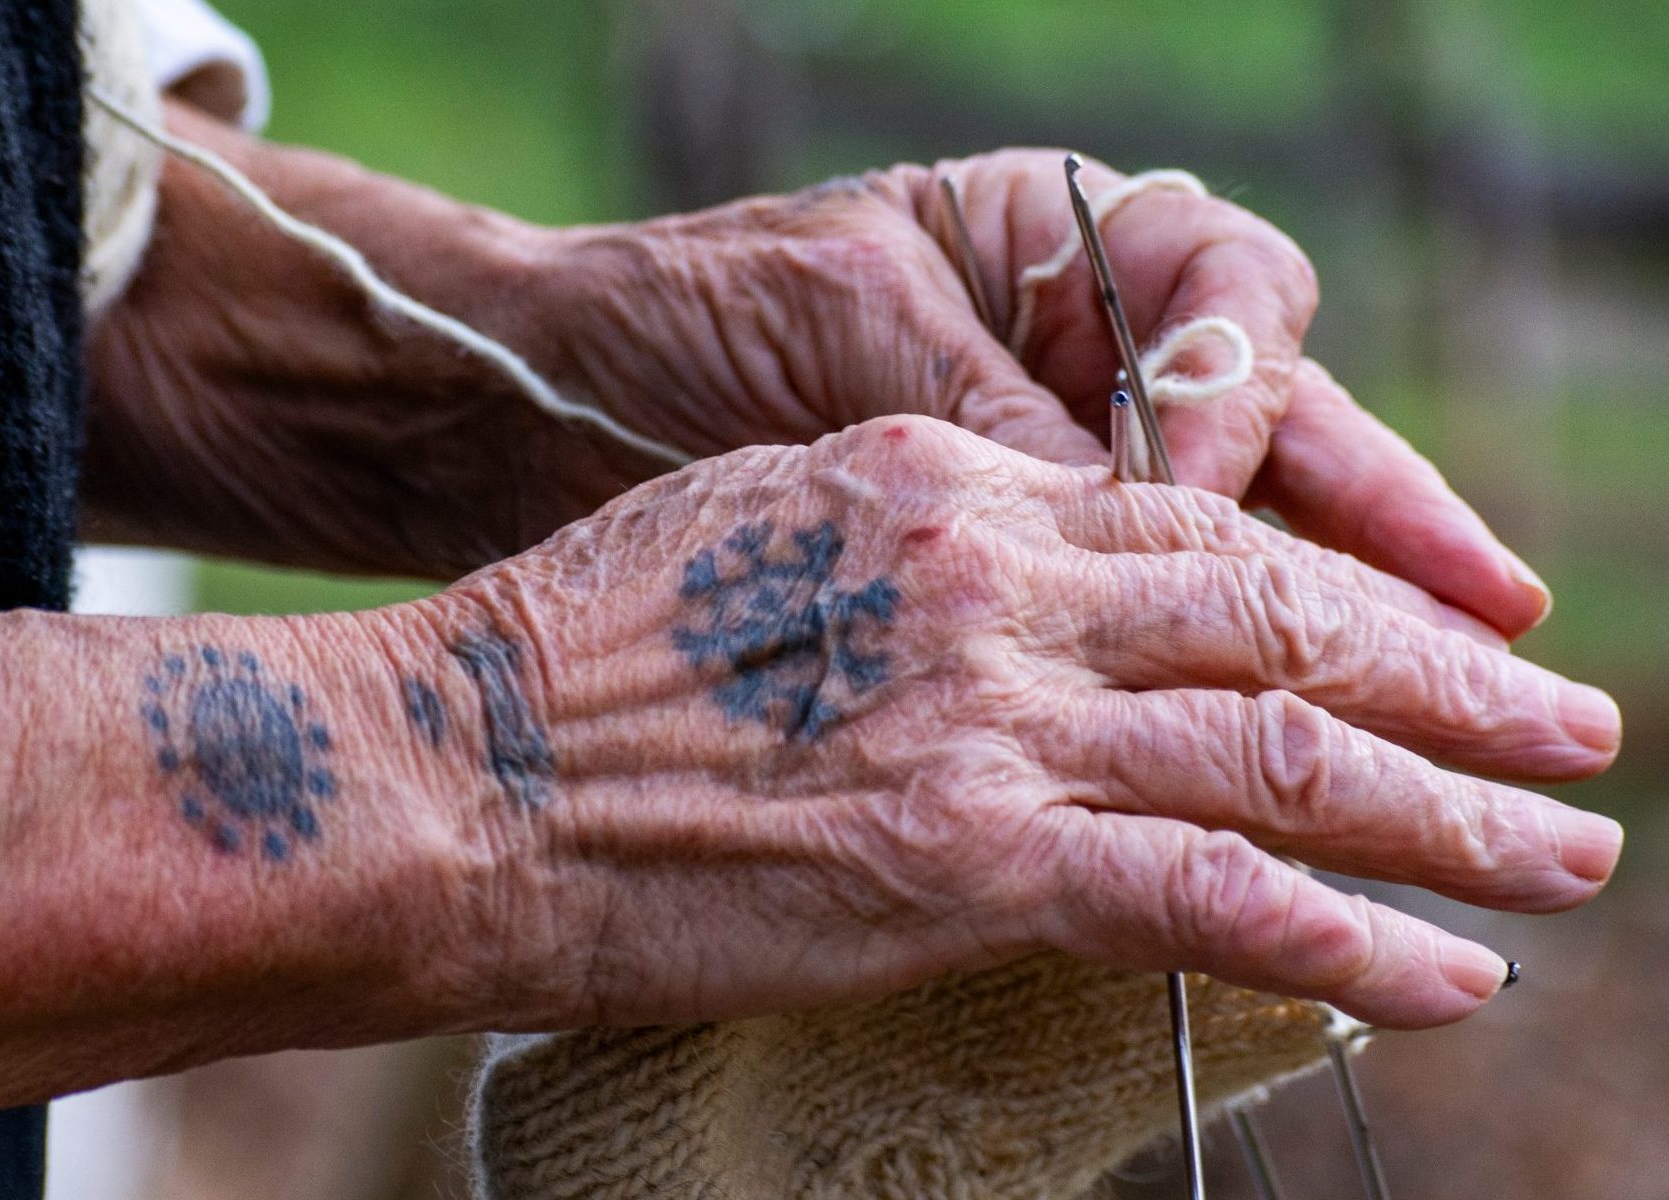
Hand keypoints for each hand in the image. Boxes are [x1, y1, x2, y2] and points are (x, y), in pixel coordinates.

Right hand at [436, 416, 1619, 1030]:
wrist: (447, 769)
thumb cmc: (561, 666)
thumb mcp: (749, 537)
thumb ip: (902, 559)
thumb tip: (1007, 620)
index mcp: (938, 486)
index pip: (1191, 528)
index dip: (1330, 588)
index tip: (1413, 640)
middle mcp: (992, 578)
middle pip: (1278, 622)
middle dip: (1444, 686)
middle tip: (1566, 731)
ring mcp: (989, 716)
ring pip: (1282, 753)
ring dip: (1449, 813)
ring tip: (1560, 856)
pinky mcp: (968, 858)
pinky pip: (1210, 894)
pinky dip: (1348, 937)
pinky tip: (1444, 975)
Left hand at [517, 151, 1548, 636]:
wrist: (527, 405)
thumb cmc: (675, 324)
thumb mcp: (843, 337)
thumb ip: (992, 416)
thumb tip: (1144, 508)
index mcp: (1046, 246)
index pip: (1224, 300)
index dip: (1247, 402)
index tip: (1205, 490)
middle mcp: (1067, 353)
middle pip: (1274, 431)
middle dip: (1386, 532)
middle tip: (1497, 632)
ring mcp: (1038, 463)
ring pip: (1229, 538)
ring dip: (1341, 621)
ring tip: (1465, 692)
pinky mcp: (992, 573)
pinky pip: (1134, 619)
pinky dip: (1210, 682)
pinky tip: (1292, 750)